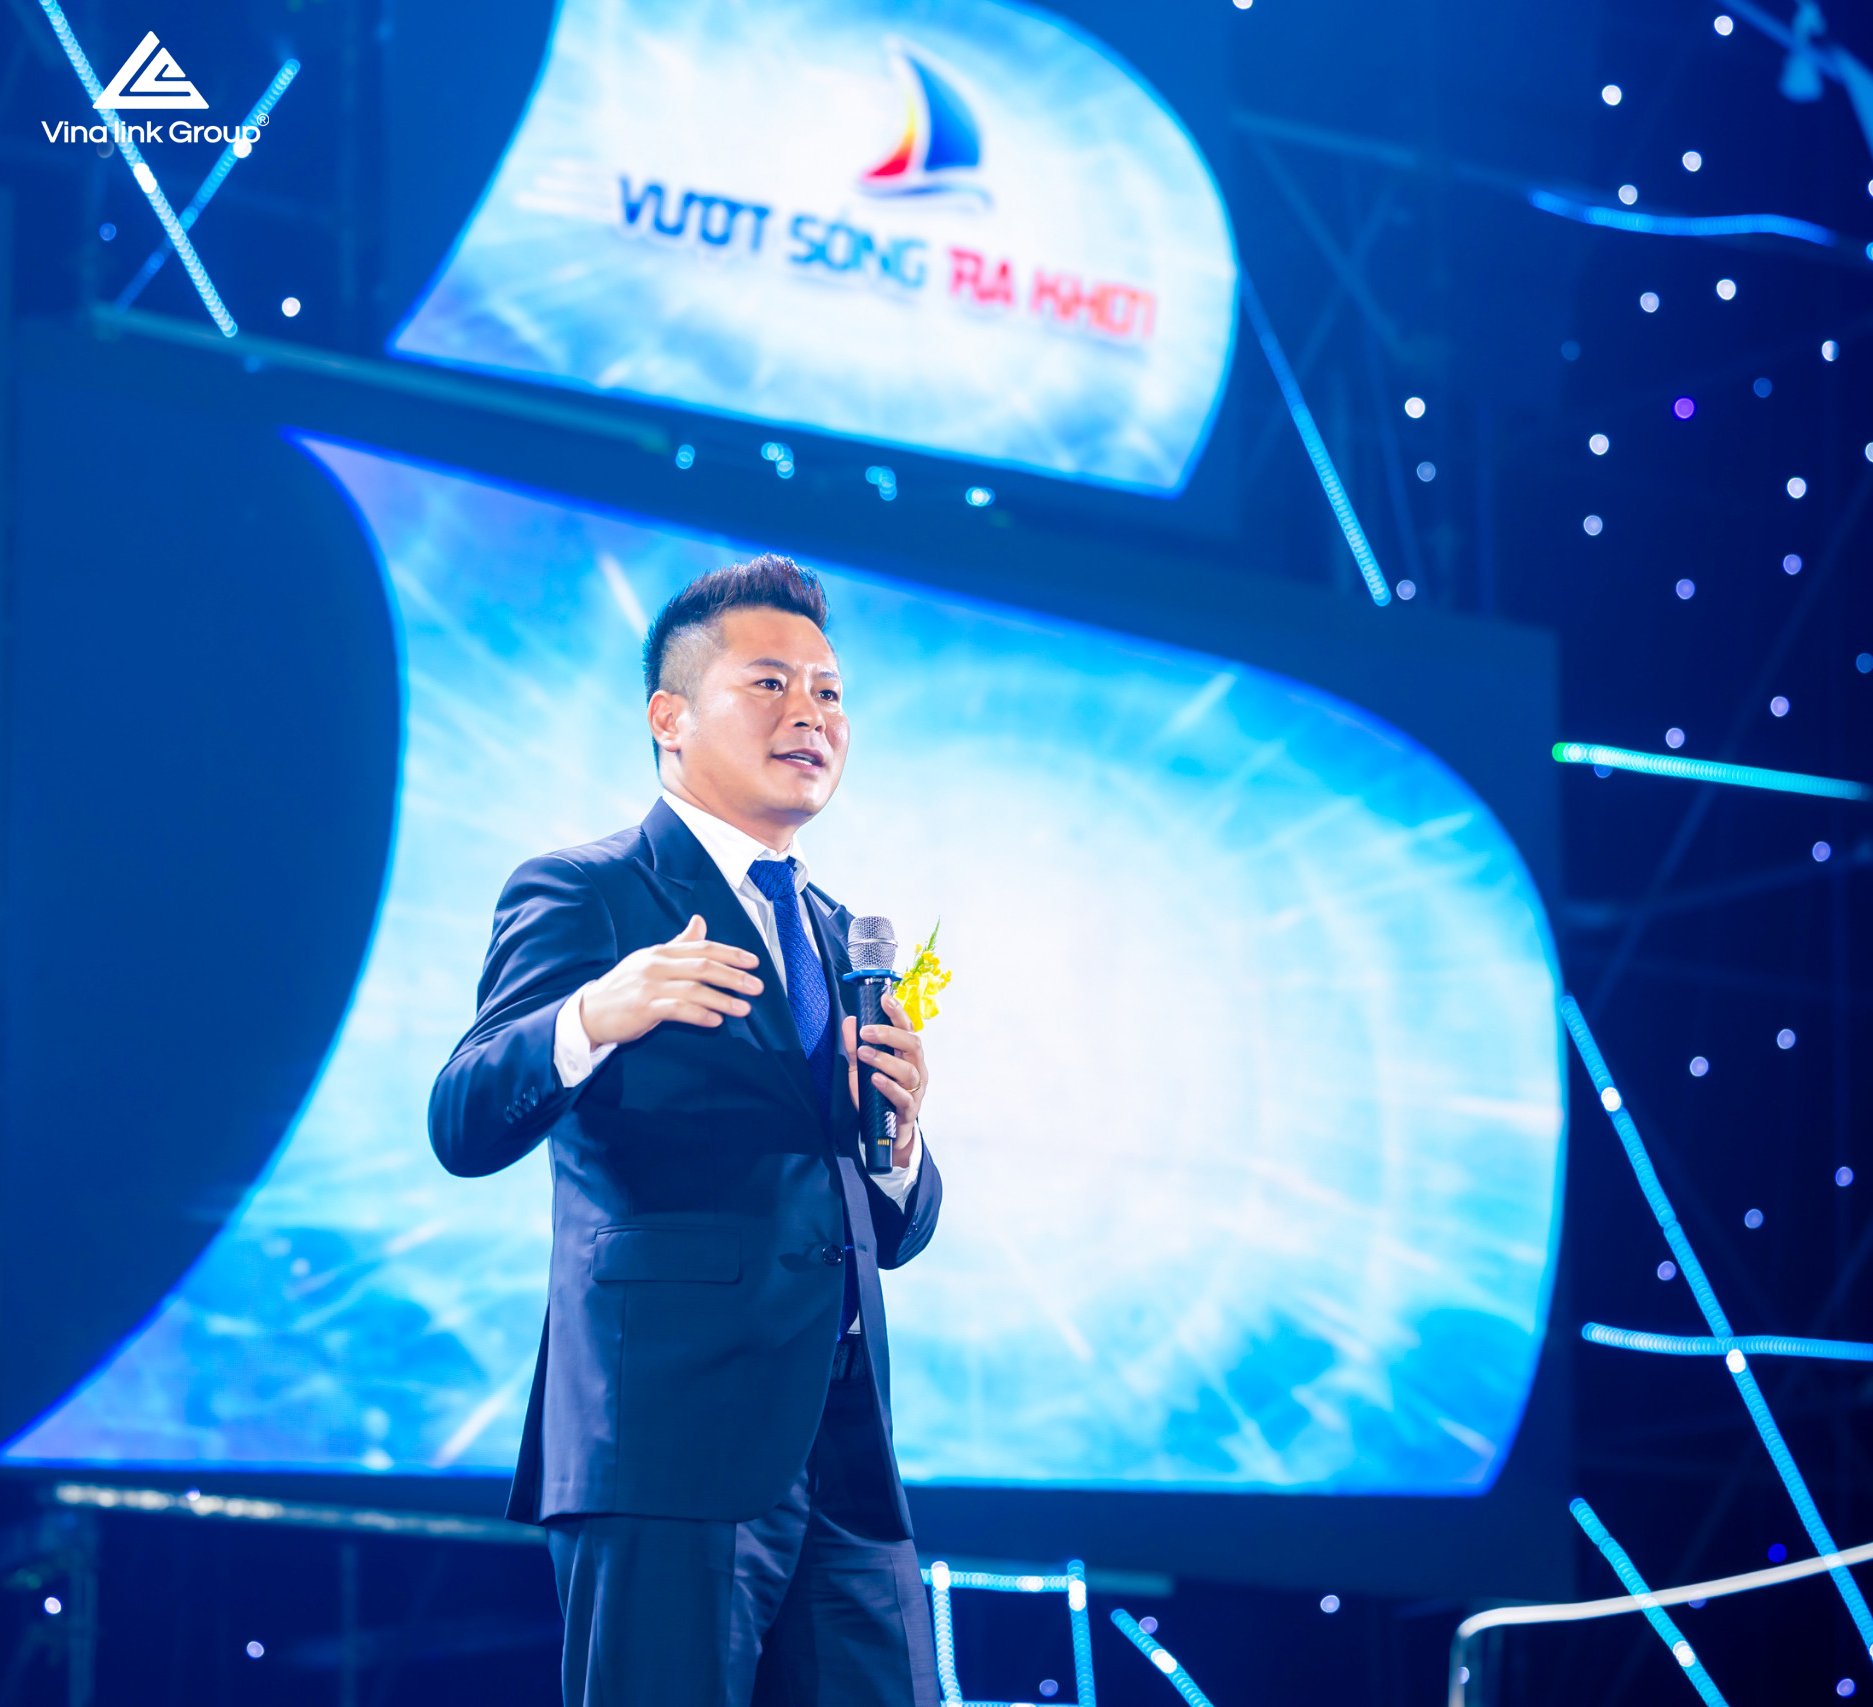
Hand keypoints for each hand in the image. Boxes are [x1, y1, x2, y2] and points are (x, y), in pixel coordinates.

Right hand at [577, 914, 763, 1046]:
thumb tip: (701, 921)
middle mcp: (657, 964)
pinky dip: (700, 1014)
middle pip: (703, 966)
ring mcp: (649, 986)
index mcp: (661, 952)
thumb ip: (678, 943)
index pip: (702, 947)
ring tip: (744, 1009)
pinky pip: (678, 1010)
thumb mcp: (650, 960)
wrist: (589, 1012)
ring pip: (694, 989)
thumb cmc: (625, 987)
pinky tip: (716, 1021)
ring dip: (723, 999)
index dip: (731, 953)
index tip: (754, 962)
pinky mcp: (643, 1008)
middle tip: (758, 986)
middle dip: (734, 976)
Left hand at [844, 988, 926, 1166]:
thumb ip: (855, 1047)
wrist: (887, 1134)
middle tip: (866, 1031)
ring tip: (864, 1053)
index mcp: (907, 1055)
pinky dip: (888, 1086)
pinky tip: (874, 1079)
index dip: (898, 1013)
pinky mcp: (909, 1110)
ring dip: (885, 1059)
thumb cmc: (877, 1096)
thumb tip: (849, 1022)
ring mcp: (915, 1090)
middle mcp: (916, 1068)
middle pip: (912, 1044)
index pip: (907, 1029)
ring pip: (908, 1070)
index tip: (885, 1000)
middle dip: (889, 1034)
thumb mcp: (861, 1070)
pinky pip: (903, 1097)